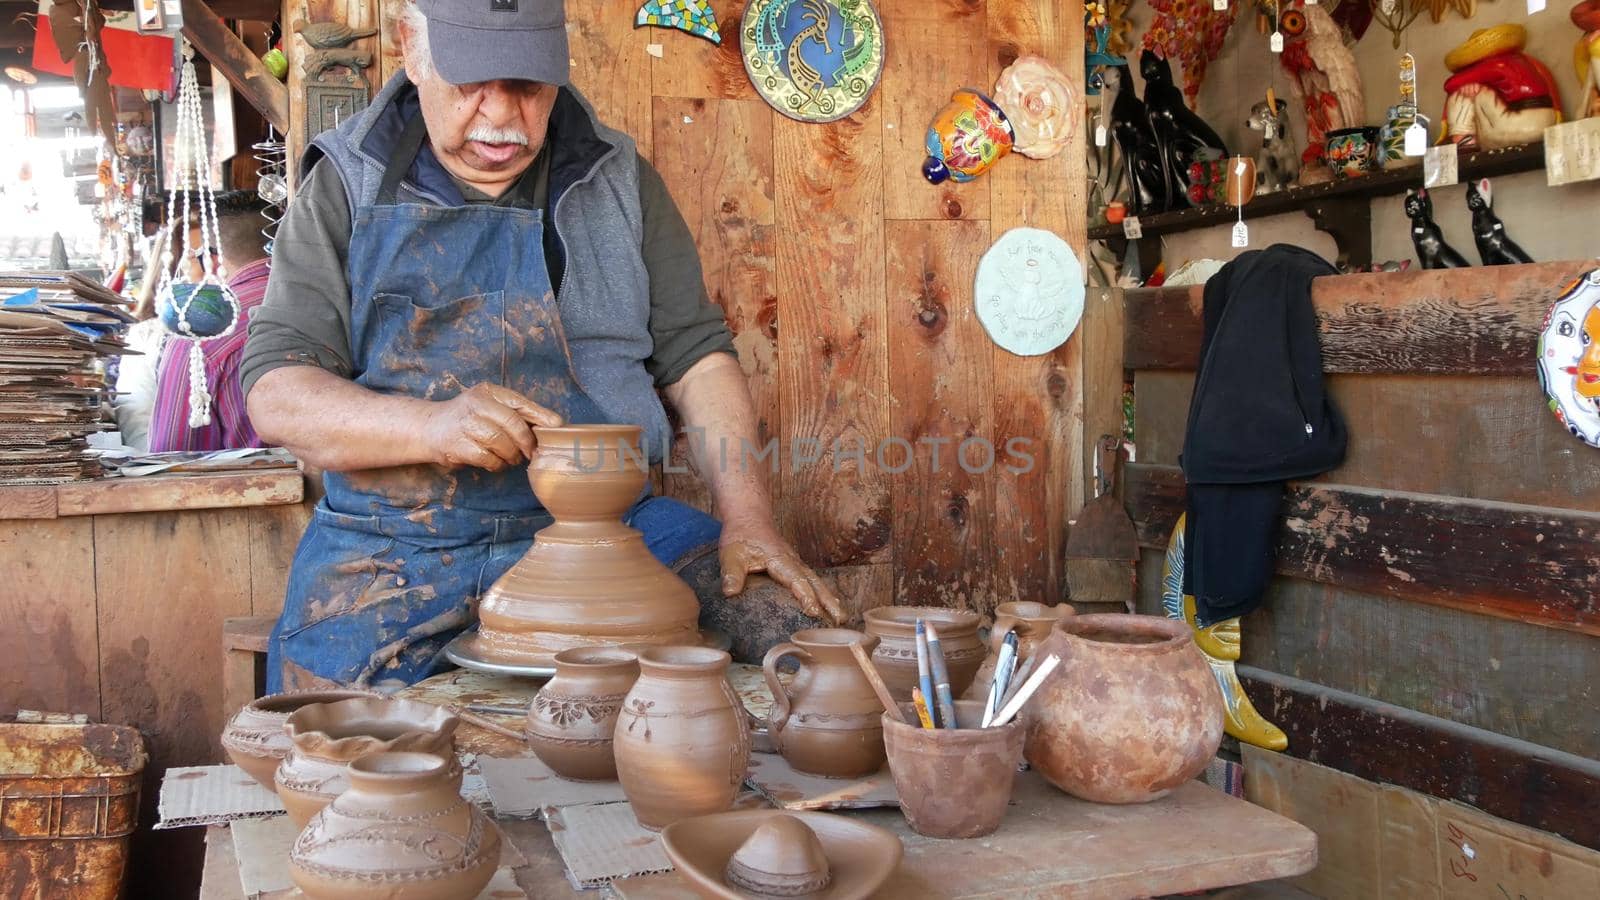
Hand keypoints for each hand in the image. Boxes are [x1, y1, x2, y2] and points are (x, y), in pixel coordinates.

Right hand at [421, 383, 561, 470]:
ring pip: (502, 443)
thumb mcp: (489, 406)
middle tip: (530, 452)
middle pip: (513, 424)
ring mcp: (465, 424)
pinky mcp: (457, 446)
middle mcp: (476, 404)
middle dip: (527, 442)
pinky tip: (495, 462)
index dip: (540, 416)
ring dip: (511, 455)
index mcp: (488, 392)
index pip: (519, 403)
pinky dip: (497, 464)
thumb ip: (515, 412)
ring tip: (511, 457)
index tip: (556, 426)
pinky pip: (488, 458)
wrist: (429, 428)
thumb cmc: (468, 418)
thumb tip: (553, 424)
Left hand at [718, 521, 843, 625]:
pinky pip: (811, 579)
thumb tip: (730, 593)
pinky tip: (826, 603)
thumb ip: (731, 573)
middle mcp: (792, 561)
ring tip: (839, 617)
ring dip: (828, 597)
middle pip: (815, 581)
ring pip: (816, 580)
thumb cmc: (740, 534)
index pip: (797, 579)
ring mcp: (794, 562)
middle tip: (839, 619)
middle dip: (828, 600)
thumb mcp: (731, 553)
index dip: (806, 596)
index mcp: (779, 559)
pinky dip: (821, 591)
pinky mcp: (792, 564)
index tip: (814, 611)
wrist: (748, 515)